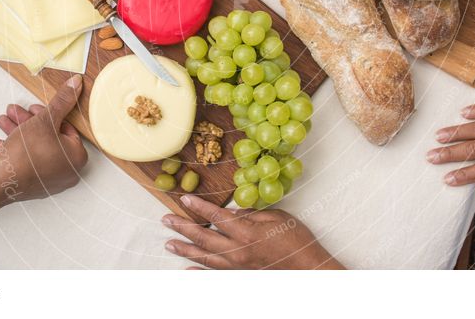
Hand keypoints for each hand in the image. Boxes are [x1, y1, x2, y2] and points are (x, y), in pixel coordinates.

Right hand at [0, 74, 88, 208]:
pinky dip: (17, 149)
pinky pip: (29, 163)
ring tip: (3, 121)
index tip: (34, 108)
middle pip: (49, 137)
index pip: (66, 128)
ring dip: (20, 131)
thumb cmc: (27, 152)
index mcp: (77, 156)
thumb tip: (76, 84)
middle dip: (29, 121)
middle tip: (15, 111)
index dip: (49, 114)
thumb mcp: (45, 119)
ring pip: (36, 148)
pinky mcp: (34, 186)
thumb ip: (62, 101)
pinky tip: (2, 142)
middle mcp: (68, 172)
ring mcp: (51, 181)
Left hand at [162, 195, 343, 268]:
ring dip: (185, 249)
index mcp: (246, 232)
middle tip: (166, 220)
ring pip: (204, 257)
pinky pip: (214, 275)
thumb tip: (234, 211)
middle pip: (203, 238)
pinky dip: (198, 274)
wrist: (308, 270)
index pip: (216, 217)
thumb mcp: (276, 217)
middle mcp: (236, 251)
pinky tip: (186, 272)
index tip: (184, 199)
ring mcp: (236, 266)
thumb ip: (252, 214)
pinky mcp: (240, 275)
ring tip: (169, 243)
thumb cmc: (296, 241)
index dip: (198, 207)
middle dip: (183, 227)